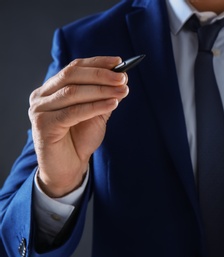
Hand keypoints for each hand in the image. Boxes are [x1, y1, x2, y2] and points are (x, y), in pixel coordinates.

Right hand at [29, 56, 128, 196]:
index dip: (97, 63)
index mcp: (52, 88)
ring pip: (73, 92)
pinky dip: (95, 106)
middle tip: (123, 78)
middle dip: (101, 75)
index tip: (119, 61)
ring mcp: (39, 110)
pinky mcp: (43, 125)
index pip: (74, 67)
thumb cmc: (80, 139)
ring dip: (101, 90)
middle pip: (72, 75)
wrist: (69, 167)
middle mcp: (42, 95)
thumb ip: (105, 96)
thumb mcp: (96, 113)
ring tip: (122, 91)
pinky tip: (113, 104)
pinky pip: (73, 112)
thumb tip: (122, 77)